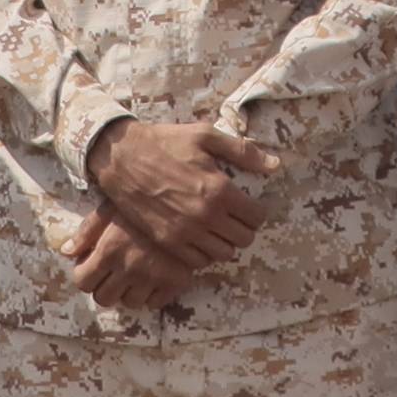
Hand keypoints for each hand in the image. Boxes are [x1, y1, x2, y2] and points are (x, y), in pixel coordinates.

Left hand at [66, 215, 206, 313]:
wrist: (186, 203)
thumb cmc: (143, 202)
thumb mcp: (110, 208)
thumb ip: (86, 231)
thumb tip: (65, 251)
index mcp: (109, 251)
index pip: (83, 282)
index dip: (85, 276)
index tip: (91, 267)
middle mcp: (128, 268)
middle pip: (104, 298)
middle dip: (104, 287)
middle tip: (111, 273)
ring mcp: (152, 278)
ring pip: (130, 303)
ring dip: (128, 292)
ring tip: (133, 274)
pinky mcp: (175, 282)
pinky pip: (155, 303)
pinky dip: (151, 294)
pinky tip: (152, 278)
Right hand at [83, 115, 277, 273]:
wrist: (122, 157)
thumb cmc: (166, 142)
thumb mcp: (206, 136)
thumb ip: (243, 152)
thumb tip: (274, 166)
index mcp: (219, 189)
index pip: (256, 217)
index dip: (257, 211)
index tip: (249, 205)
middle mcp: (205, 216)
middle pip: (244, 239)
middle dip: (244, 228)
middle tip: (235, 217)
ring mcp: (185, 232)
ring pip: (223, 254)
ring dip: (225, 242)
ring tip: (218, 227)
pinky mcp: (166, 241)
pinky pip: (198, 260)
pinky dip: (204, 252)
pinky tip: (199, 236)